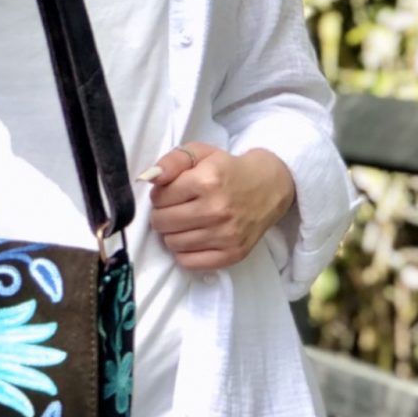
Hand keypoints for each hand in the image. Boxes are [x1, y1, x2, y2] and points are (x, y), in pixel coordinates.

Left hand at [138, 142, 296, 271]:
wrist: (268, 187)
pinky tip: (193, 238)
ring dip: (173, 233)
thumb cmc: (228, 169)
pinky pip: (189, 263)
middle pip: (162, 222)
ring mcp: (226, 235)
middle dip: (162, 215)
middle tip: (175, 209)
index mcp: (207, 181)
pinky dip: (185, 252)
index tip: (171, 193)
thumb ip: (172, 161)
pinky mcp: (232, 254)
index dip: (160, 195)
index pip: (159, 198)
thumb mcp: (201, 153)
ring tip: (186, 222)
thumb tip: (149, 178)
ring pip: (173, 243)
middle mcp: (217, 210)